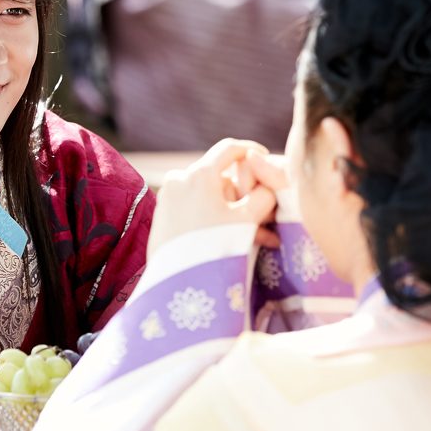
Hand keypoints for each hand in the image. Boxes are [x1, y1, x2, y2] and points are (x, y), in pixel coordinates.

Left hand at [147, 139, 278, 257]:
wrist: (175, 282)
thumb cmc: (214, 247)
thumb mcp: (247, 220)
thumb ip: (263, 196)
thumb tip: (267, 186)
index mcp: (199, 174)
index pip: (230, 148)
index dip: (252, 151)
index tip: (265, 160)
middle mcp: (179, 179)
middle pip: (221, 179)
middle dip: (244, 199)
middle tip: (265, 221)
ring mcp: (168, 198)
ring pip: (209, 198)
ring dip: (232, 214)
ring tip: (256, 240)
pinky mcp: (162, 216)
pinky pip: (194, 209)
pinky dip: (213, 220)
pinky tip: (231, 241)